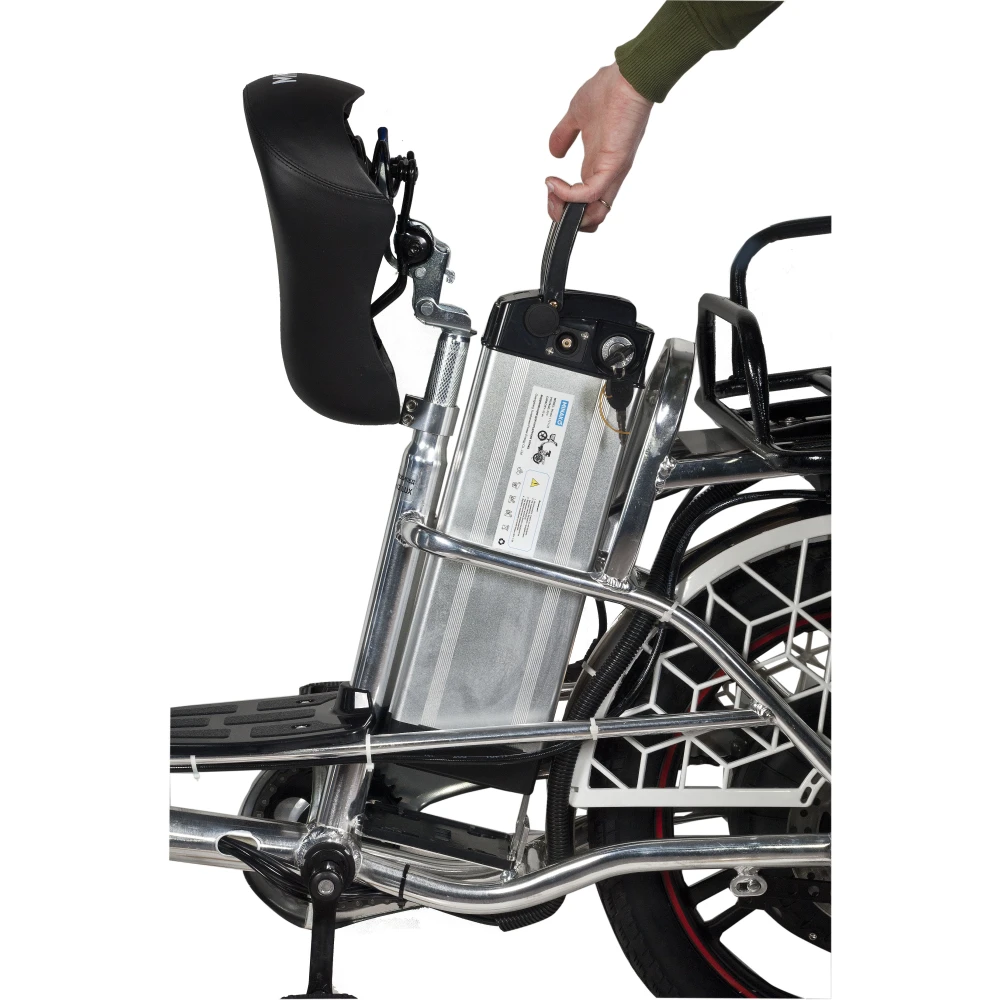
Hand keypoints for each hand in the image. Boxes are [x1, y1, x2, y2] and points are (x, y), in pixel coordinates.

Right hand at [547, 63, 653, 232]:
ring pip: (593, 216)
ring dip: (565, 211)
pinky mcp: (613, 165)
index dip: (564, 206)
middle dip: (562, 217)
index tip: (549, 188)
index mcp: (597, 166)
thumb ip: (564, 135)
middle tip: (549, 197)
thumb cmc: (608, 91)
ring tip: (551, 191)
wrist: (628, 75)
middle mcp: (606, 175)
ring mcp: (611, 173)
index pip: (584, 204)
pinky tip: (554, 181)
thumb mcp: (576, 116)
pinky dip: (568, 195)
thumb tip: (552, 151)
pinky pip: (590, 194)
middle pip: (590, 219)